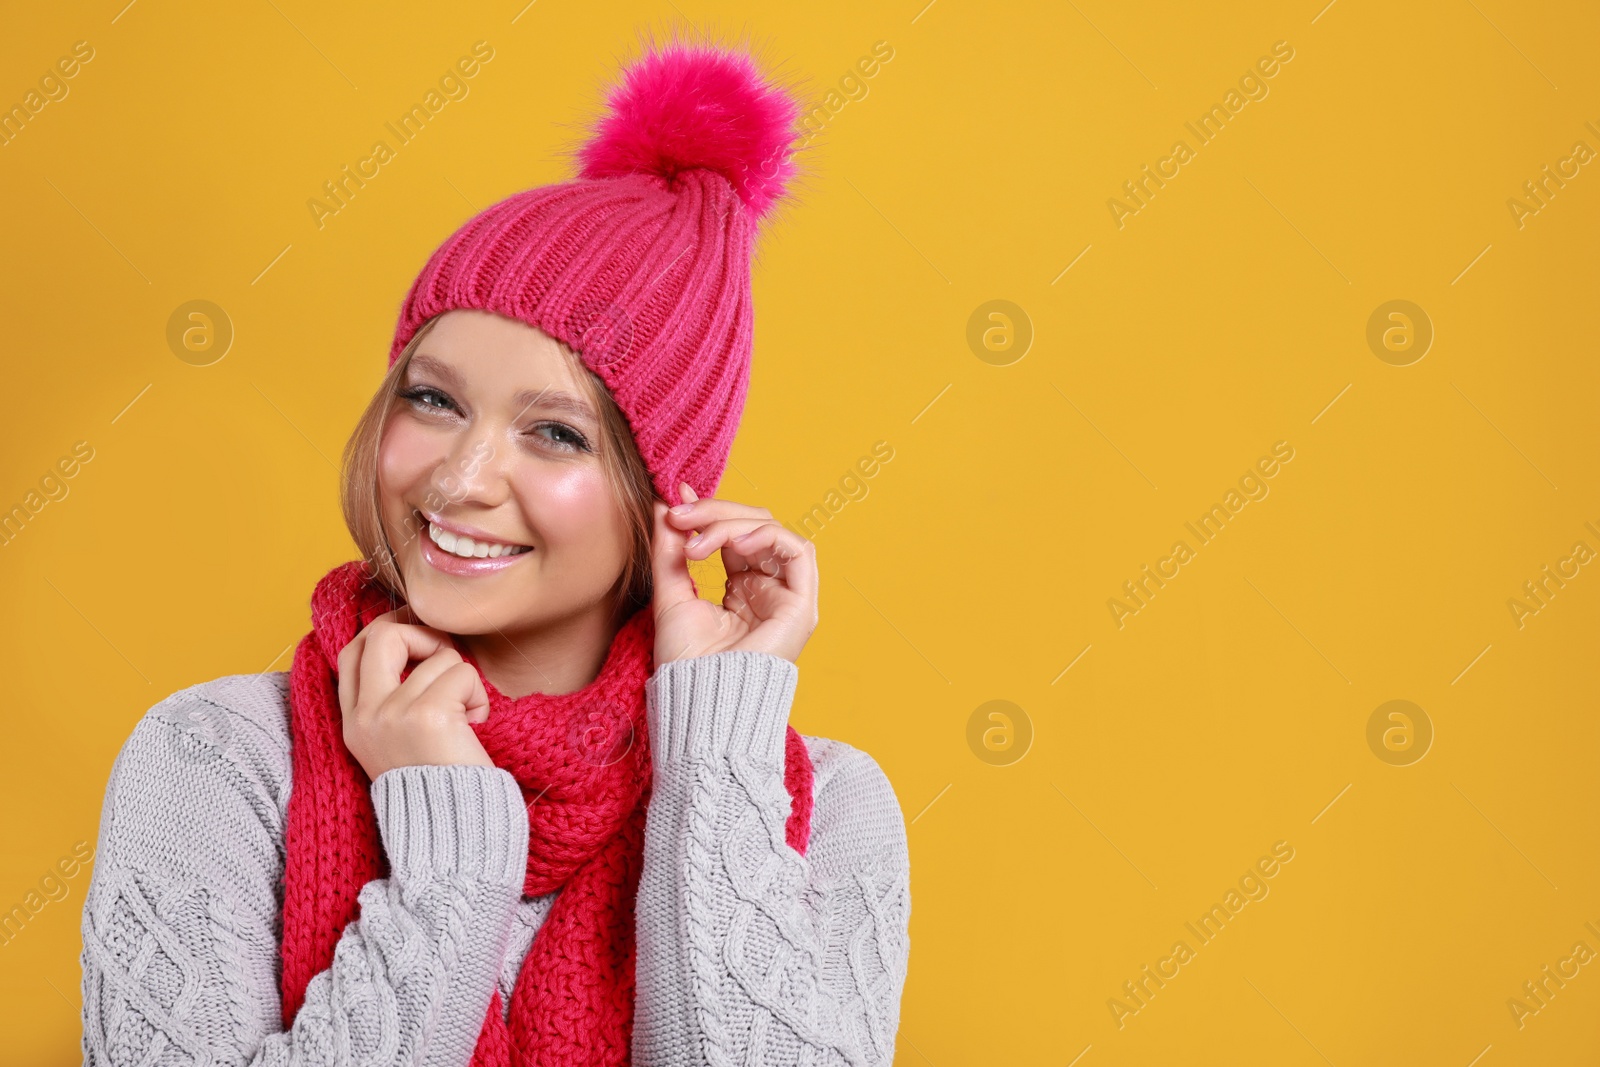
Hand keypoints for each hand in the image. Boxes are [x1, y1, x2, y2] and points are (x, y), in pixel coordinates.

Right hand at [336, 607, 494, 779]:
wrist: (453, 832)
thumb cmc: (439, 784)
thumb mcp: (398, 742)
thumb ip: (393, 700)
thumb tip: (413, 642)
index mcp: (354, 724)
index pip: (351, 652)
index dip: (388, 633)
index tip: (420, 642)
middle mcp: (366, 717)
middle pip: (383, 634)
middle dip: (423, 634)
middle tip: (445, 659)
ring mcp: (393, 714)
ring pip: (439, 656)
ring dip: (464, 682)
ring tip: (466, 720)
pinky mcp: (427, 715)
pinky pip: (463, 673)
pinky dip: (479, 697)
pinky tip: (475, 727)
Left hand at [651, 482, 818, 665]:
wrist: (698, 700)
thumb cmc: (686, 664)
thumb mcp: (670, 595)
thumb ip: (670, 552)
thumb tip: (666, 506)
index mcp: (742, 589)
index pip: (735, 534)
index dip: (709, 513)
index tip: (675, 503)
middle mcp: (768, 589)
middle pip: (755, 526)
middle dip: (715, 513)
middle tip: (680, 517)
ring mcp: (787, 596)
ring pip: (774, 532)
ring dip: (734, 523)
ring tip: (699, 541)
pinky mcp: (801, 605)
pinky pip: (799, 551)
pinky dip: (767, 536)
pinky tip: (736, 544)